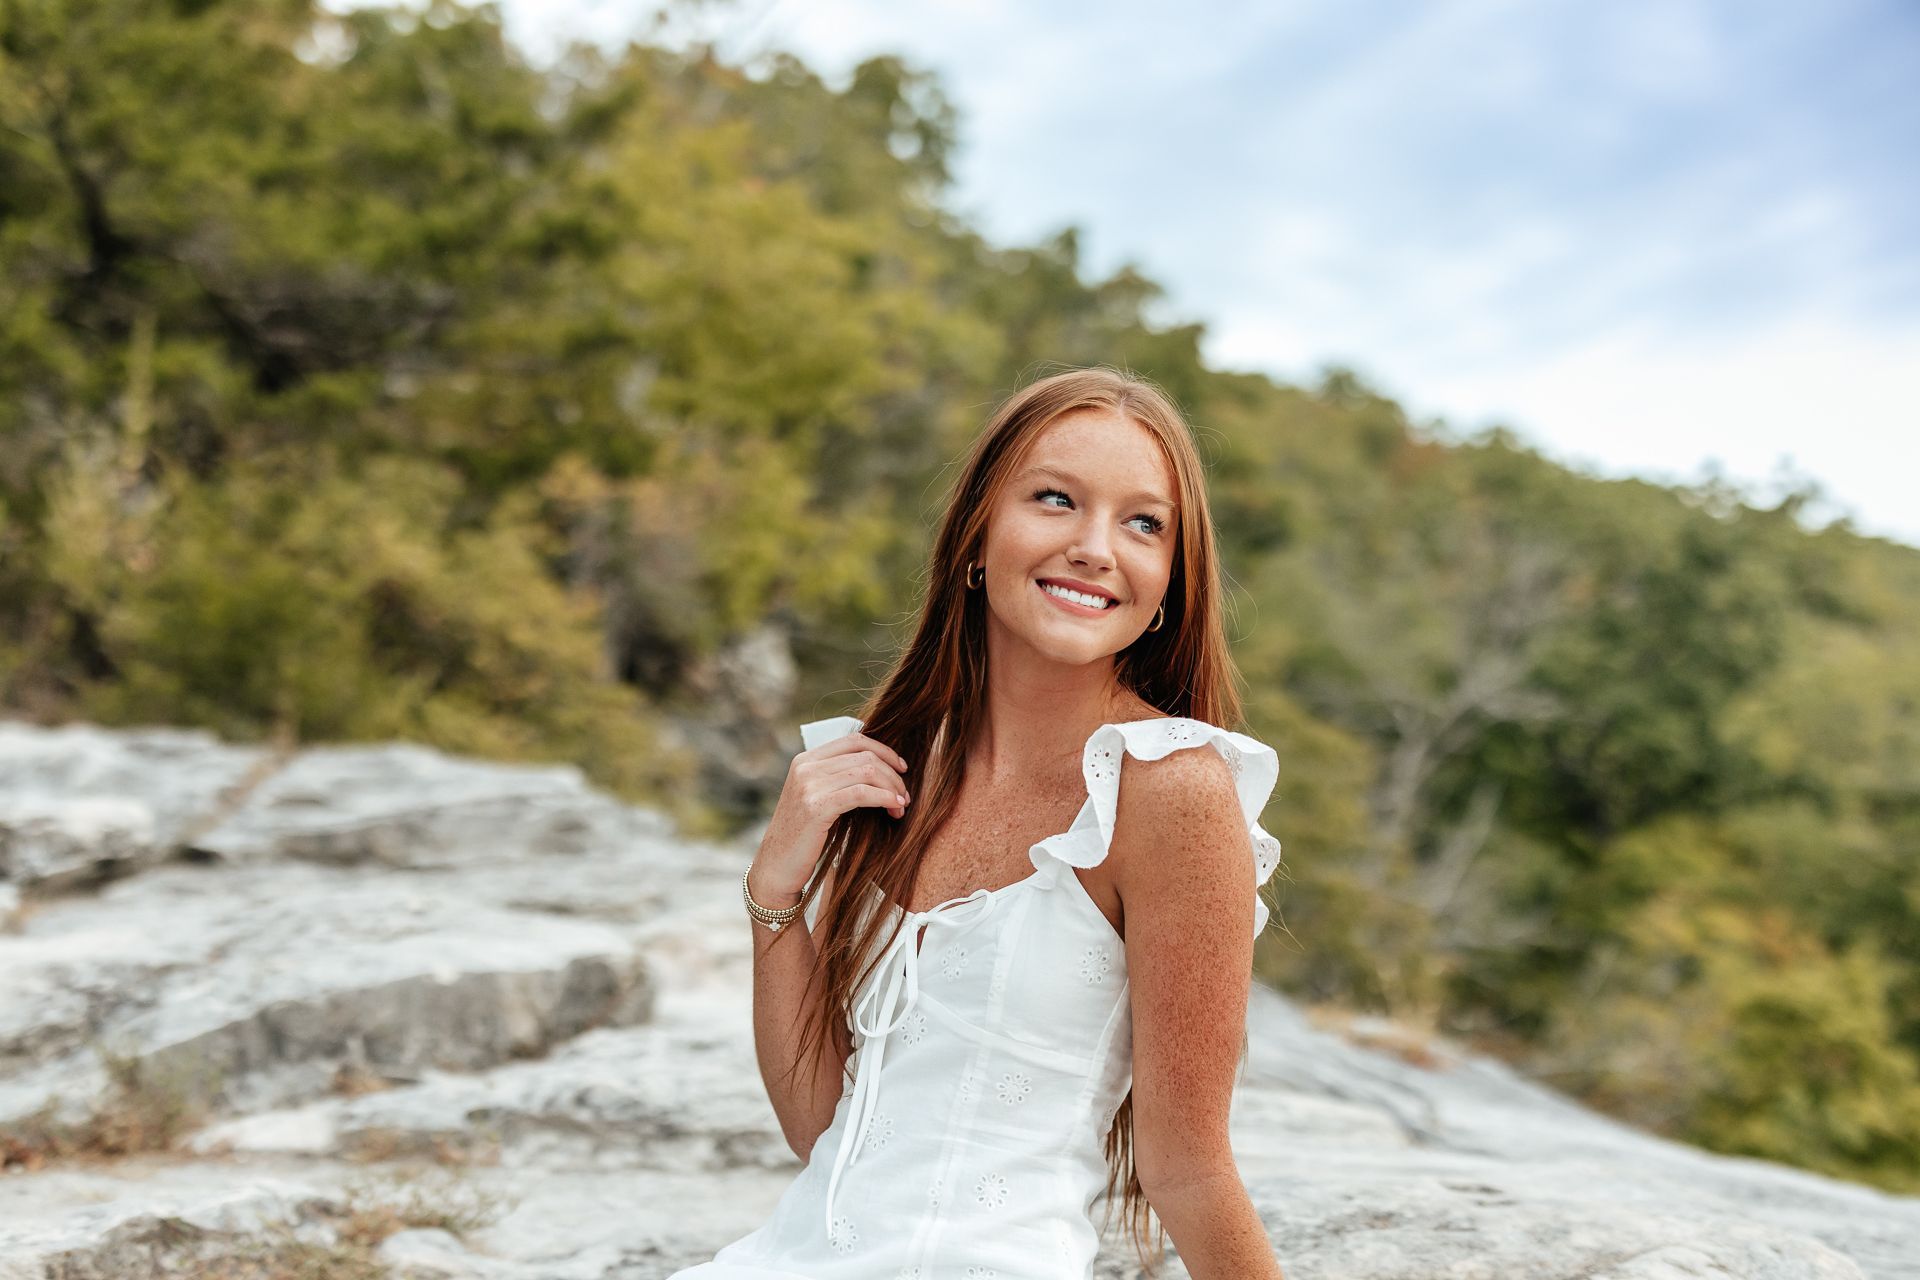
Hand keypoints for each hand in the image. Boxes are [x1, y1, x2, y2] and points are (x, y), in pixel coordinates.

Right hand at [749, 729, 911, 902]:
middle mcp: (806, 767)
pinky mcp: (816, 806)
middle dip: (892, 774)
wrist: (776, 866)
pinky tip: (894, 808)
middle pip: (864, 756)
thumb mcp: (817, 798)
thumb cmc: (803, 836)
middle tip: (905, 796)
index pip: (854, 740)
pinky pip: (861, 793)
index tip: (902, 768)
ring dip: (892, 788)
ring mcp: (809, 785)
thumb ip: (838, 779)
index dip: (884, 751)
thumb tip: (880, 770)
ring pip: (866, 772)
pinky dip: (884, 798)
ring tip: (901, 806)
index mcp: (806, 760)